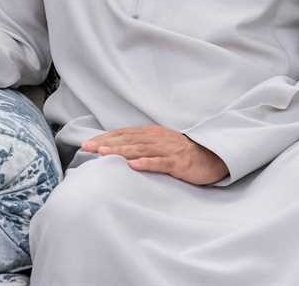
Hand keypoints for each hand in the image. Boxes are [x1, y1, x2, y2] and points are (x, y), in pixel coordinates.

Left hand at [81, 125, 227, 184]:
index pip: (122, 134)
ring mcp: (167, 149)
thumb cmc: (182, 153)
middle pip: (127, 140)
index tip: (86, 144)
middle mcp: (156, 138)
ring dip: (120, 150)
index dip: (104, 138)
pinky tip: (133, 165)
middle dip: (106, 143)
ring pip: (139, 149)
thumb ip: (141, 145)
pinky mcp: (177, 162)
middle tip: (87, 147)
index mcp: (150, 133)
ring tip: (104, 153)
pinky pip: (160, 162)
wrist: (212, 157)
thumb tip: (117, 149)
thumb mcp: (159, 145)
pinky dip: (146, 163)